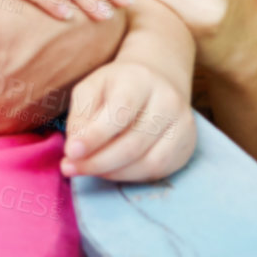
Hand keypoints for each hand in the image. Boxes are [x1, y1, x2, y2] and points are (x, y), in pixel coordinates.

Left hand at [64, 60, 196, 181]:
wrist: (155, 82)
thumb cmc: (116, 87)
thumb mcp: (91, 88)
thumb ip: (81, 115)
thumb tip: (75, 149)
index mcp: (140, 80)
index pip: (120, 112)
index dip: (94, 136)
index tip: (70, 152)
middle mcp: (168, 101)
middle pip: (133, 143)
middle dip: (97, 161)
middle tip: (70, 168)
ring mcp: (183, 126)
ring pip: (147, 162)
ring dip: (111, 172)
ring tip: (86, 170)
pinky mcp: (186, 146)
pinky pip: (157, 171)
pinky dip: (129, 176)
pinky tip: (109, 171)